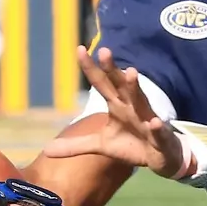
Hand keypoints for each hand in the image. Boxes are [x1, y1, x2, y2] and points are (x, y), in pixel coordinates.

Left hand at [41, 47, 184, 177]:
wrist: (161, 157)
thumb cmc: (131, 144)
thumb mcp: (101, 145)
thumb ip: (75, 145)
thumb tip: (46, 150)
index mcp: (117, 105)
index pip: (101, 82)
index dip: (91, 67)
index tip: (80, 48)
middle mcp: (131, 107)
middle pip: (120, 85)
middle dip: (113, 69)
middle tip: (104, 51)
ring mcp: (146, 120)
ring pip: (141, 101)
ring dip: (136, 87)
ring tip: (130, 72)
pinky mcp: (159, 137)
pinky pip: (158, 131)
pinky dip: (156, 127)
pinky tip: (154, 122)